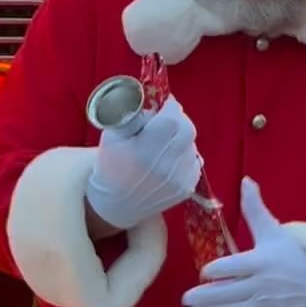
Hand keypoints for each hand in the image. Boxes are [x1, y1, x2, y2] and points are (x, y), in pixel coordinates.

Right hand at [85, 96, 201, 231]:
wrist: (116, 204)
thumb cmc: (111, 165)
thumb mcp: (112, 134)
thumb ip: (133, 115)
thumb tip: (154, 103)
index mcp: (144, 152)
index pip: (172, 118)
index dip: (170, 107)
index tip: (164, 104)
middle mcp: (165, 167)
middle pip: (187, 129)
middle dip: (178, 119)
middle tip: (166, 120)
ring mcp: (178, 180)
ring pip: (191, 144)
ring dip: (180, 138)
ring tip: (163, 143)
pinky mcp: (186, 189)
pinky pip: (195, 161)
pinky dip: (184, 154)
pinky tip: (168, 158)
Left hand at [182, 179, 305, 306]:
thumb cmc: (293, 253)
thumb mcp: (274, 229)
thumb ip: (255, 208)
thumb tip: (245, 180)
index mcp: (262, 261)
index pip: (235, 266)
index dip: (217, 270)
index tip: (204, 271)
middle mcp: (263, 285)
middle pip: (230, 292)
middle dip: (206, 297)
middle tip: (185, 298)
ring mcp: (265, 305)